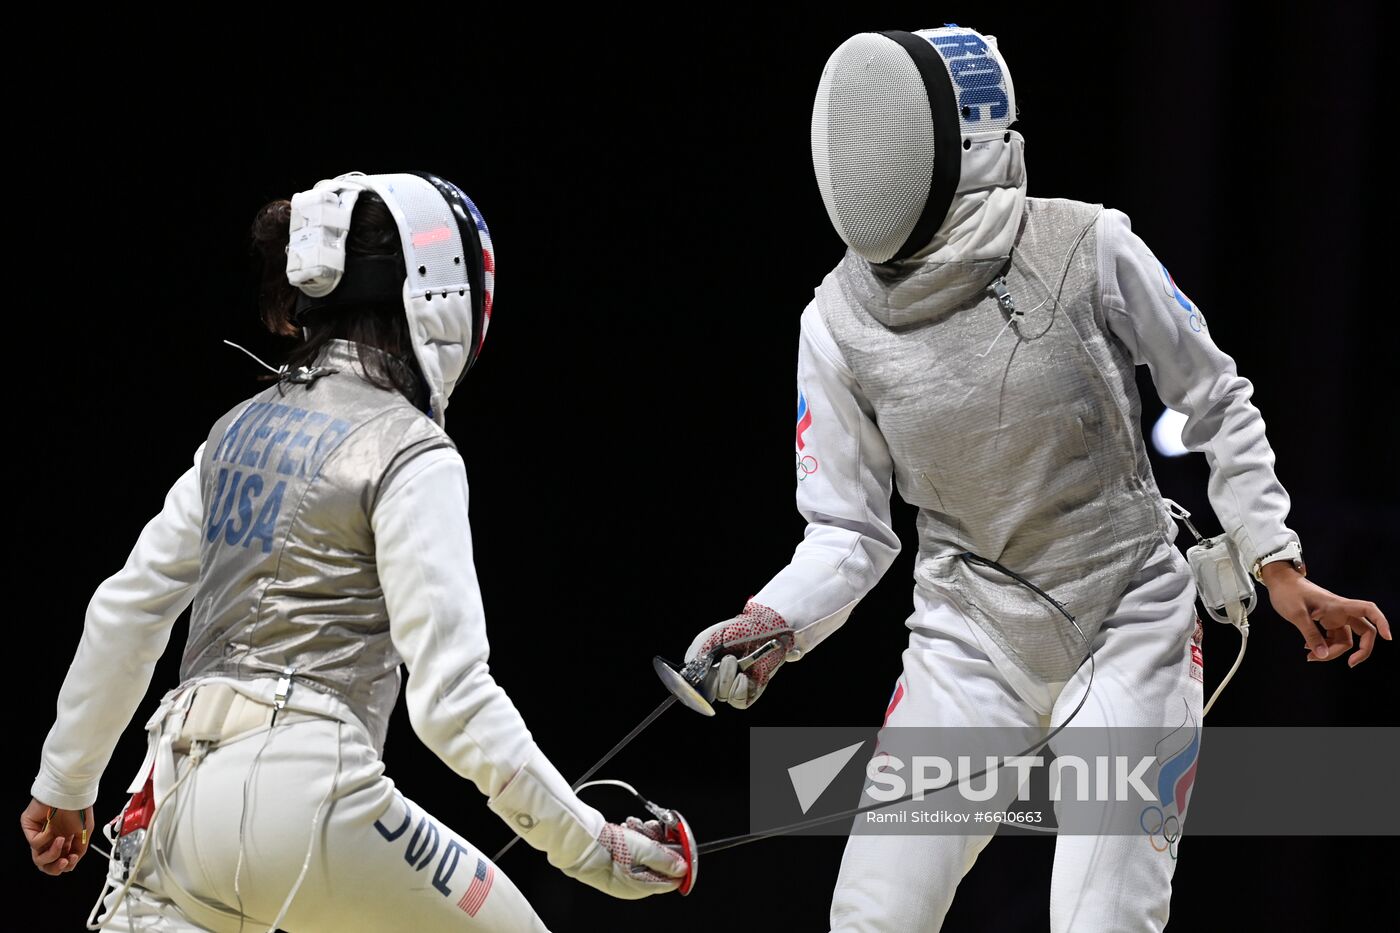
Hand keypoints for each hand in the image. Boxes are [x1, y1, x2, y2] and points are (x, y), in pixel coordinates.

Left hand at [20, 797, 93, 875]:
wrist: (72, 793)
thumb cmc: (79, 808)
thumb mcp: (85, 832)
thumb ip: (80, 849)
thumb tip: (72, 862)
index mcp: (64, 840)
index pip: (59, 861)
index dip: (66, 865)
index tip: (73, 858)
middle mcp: (51, 840)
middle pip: (46, 865)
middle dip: (55, 868)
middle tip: (64, 861)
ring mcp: (39, 834)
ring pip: (38, 858)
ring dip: (52, 853)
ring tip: (60, 841)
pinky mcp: (30, 828)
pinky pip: (35, 843)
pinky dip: (45, 838)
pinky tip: (52, 828)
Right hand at [565, 818, 687, 899]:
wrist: (578, 840)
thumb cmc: (607, 848)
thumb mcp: (643, 850)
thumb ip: (666, 859)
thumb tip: (683, 868)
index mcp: (640, 888)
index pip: (670, 880)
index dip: (678, 861)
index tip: (679, 843)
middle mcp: (632, 883)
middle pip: (658, 862)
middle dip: (659, 842)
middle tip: (653, 828)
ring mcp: (623, 871)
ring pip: (646, 851)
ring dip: (645, 834)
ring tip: (635, 825)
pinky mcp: (615, 859)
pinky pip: (633, 848)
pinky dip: (633, 835)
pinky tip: (628, 826)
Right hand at [685, 602, 796, 708]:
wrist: (768, 630)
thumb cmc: (740, 629)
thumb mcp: (712, 635)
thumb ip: (697, 650)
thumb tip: (688, 669)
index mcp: (706, 666)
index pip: (693, 685)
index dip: (694, 685)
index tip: (700, 675)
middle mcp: (719, 678)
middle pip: (707, 694)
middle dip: (715, 678)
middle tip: (727, 659)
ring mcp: (734, 685)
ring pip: (723, 697)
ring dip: (728, 680)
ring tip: (736, 662)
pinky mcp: (750, 691)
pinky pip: (739, 701)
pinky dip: (740, 690)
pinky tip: (744, 676)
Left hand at [1261, 563, 1390, 666]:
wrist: (1279, 581)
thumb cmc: (1287, 592)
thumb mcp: (1296, 614)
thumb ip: (1310, 634)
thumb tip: (1322, 655)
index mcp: (1338, 605)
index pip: (1368, 610)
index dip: (1382, 622)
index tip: (1387, 637)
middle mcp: (1340, 611)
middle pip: (1363, 632)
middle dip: (1359, 650)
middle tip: (1349, 664)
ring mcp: (1334, 616)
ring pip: (1345, 639)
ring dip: (1333, 651)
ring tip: (1310, 657)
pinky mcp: (1326, 620)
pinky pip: (1333, 638)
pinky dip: (1324, 646)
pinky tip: (1309, 649)